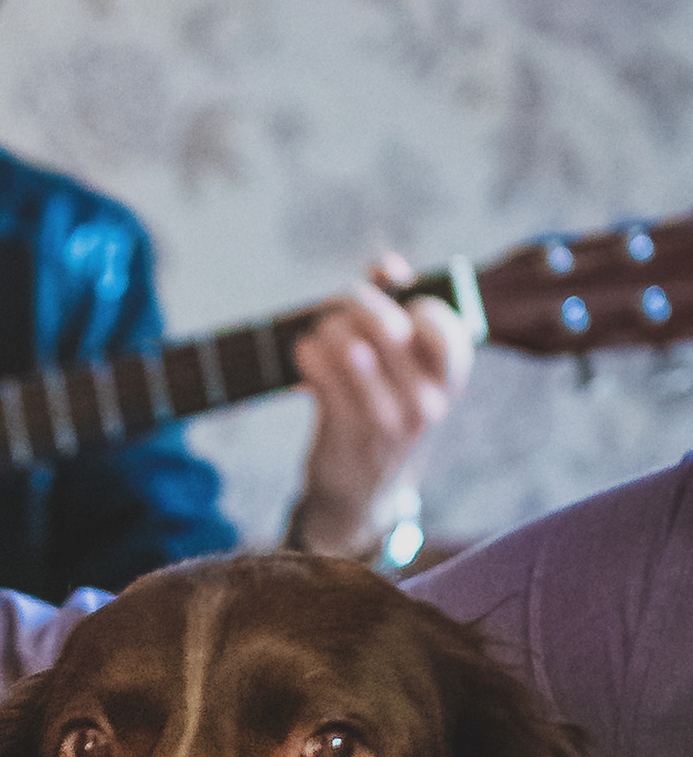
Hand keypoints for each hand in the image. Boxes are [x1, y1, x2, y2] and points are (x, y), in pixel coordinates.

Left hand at [288, 255, 472, 556]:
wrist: (360, 490)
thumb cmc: (384, 411)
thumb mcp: (406, 372)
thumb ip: (401, 311)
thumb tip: (387, 266)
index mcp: (449, 382)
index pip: (443, 324)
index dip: (410, 302)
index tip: (391, 306)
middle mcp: (427, 401)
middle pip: (386, 324)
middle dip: (352, 303)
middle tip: (335, 308)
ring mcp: (386, 418)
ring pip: (348, 342)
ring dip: (326, 328)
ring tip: (321, 334)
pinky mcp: (345, 428)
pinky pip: (319, 366)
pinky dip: (306, 351)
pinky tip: (305, 355)